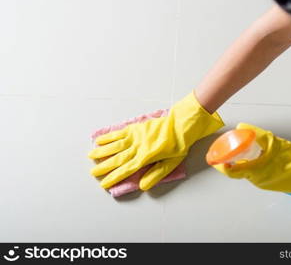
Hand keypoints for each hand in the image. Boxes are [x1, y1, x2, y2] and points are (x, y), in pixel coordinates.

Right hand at [88, 91, 223, 190]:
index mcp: (146, 157)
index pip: (127, 170)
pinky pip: (119, 133)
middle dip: (104, 167)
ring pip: (115, 145)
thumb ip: (157, 174)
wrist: (181, 124)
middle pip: (118, 158)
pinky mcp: (136, 127)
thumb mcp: (172, 163)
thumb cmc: (179, 144)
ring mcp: (136, 136)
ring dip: (102, 152)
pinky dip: (108, 137)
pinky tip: (99, 140)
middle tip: (93, 173)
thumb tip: (142, 185)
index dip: (115, 177)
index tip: (105, 184)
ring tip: (91, 157)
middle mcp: (138, 146)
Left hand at [212, 123, 290, 192]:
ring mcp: (266, 183)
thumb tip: (241, 127)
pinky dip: (254, 165)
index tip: (214, 158)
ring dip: (244, 162)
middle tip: (229, 149)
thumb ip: (256, 134)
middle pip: (240, 171)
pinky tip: (258, 156)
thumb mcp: (273, 142)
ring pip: (249, 172)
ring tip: (243, 150)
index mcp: (256, 172)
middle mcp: (259, 181)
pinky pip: (259, 174)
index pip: (232, 171)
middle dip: (234, 160)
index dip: (221, 165)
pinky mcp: (273, 183)